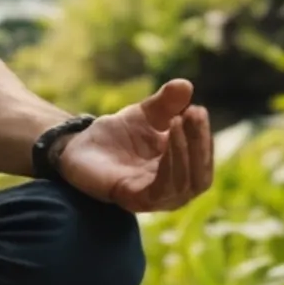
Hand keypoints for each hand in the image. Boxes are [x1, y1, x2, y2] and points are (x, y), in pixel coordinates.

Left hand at [54, 78, 216, 213]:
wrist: (80, 145)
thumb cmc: (118, 134)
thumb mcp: (146, 114)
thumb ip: (166, 103)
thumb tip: (185, 85)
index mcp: (179, 171)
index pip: (203, 162)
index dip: (204, 137)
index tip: (198, 109)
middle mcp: (171, 190)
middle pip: (200, 178)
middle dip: (199, 144)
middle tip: (192, 114)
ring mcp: (153, 198)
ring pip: (183, 185)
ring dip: (183, 152)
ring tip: (176, 122)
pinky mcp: (132, 199)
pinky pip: (158, 190)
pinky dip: (168, 167)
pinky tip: (164, 141)